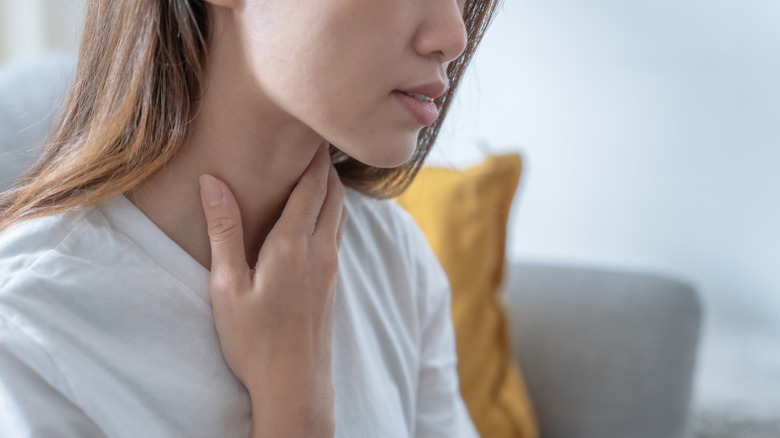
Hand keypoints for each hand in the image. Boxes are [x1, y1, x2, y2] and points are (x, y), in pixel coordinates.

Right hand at [198, 143, 346, 435]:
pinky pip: (338, 232)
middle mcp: (320, 249)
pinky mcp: (333, 281)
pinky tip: (318, 213)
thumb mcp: (228, 285)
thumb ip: (224, 230)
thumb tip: (213, 182)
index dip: (313, 153)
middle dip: (325, 163)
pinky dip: (332, 210)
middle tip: (314, 137)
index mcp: (293, 244)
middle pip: (333, 192)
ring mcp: (331, 266)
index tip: (311, 126)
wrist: (296, 384)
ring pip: (340, 212)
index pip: (311, 184)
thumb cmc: (255, 339)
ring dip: (332, 186)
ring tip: (318, 167)